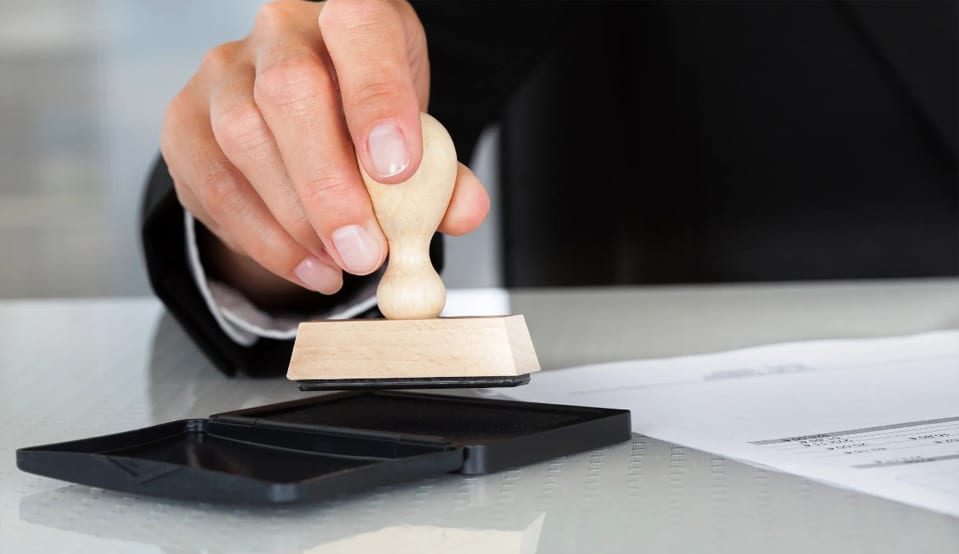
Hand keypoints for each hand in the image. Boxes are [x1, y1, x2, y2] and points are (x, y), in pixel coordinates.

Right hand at [161, 0, 488, 298]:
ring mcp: (224, 71)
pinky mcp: (184, 119)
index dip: (378, 97)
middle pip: (292, 92)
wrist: (304, 120)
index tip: (397, 171)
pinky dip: (260, 238)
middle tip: (364, 252)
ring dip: (295, 221)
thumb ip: (444, 175)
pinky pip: (210, 182)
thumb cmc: (367, 122)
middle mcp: (281, 30)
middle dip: (330, 186)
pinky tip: (304, 265)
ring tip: (340, 266)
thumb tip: (463, 212)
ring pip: (243, 138)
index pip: (360, 28)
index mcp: (352, 14)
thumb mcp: (416, 136)